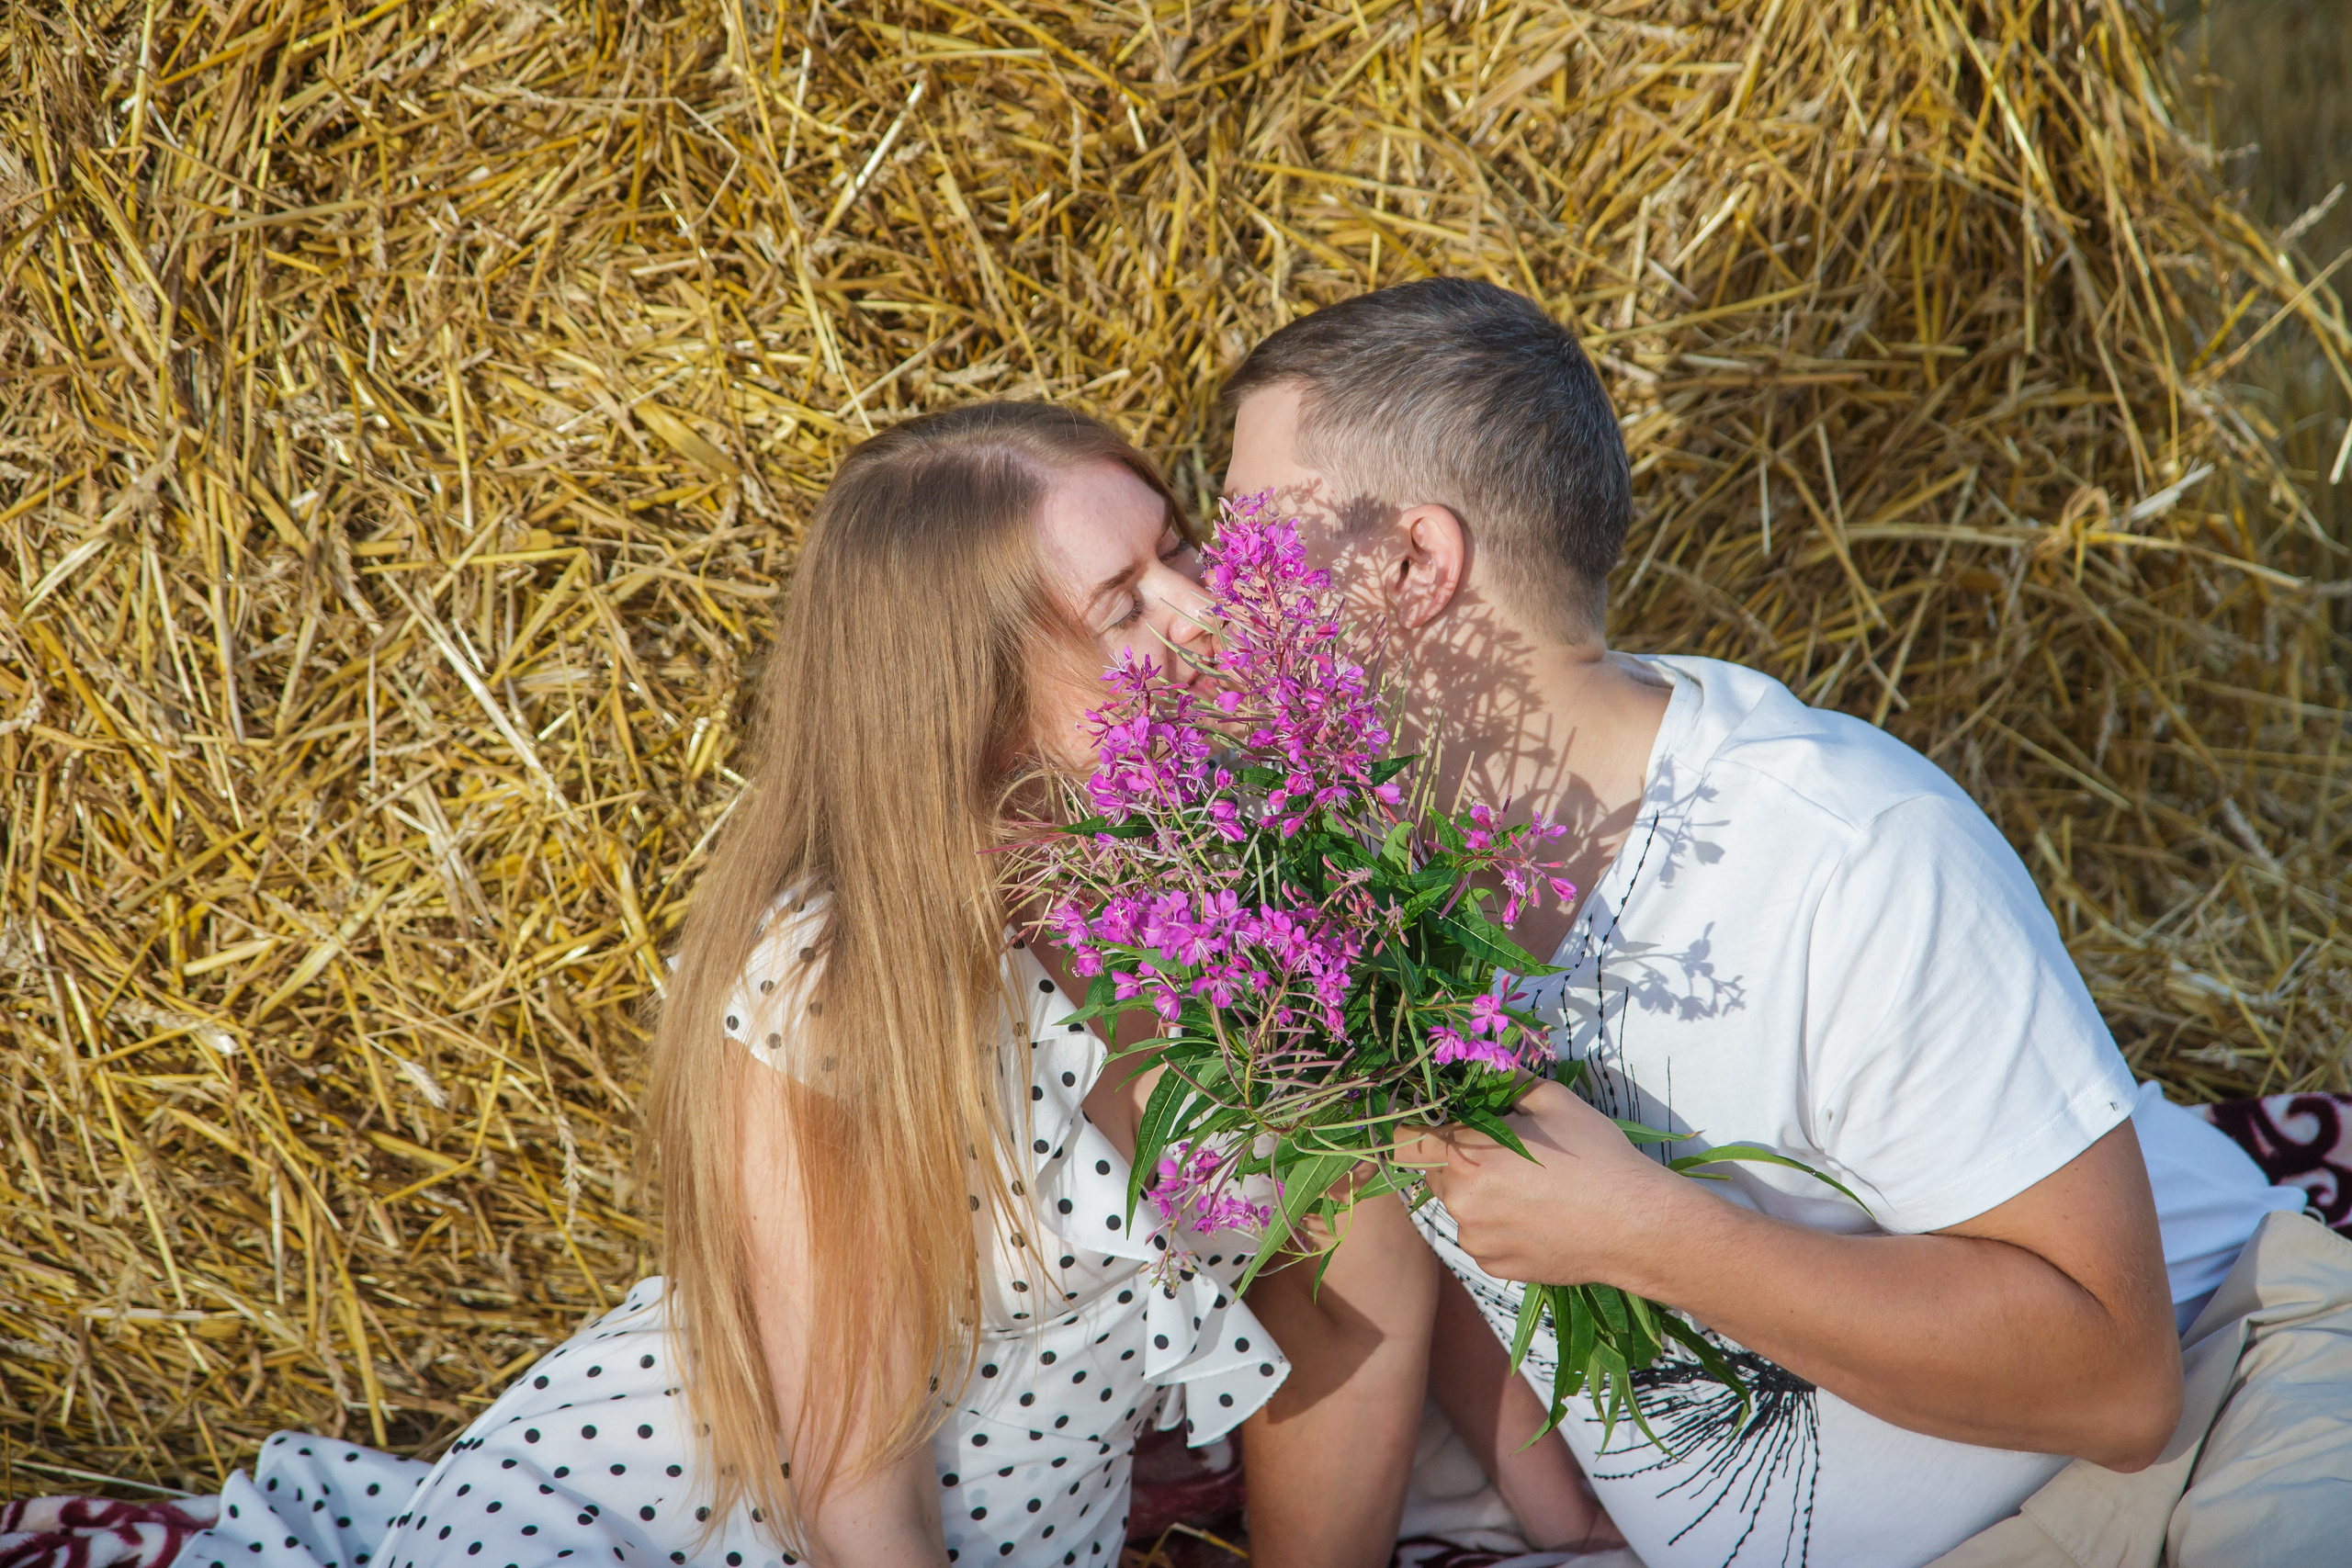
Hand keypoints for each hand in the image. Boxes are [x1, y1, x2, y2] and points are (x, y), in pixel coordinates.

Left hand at [1399, 1078, 1685, 1287]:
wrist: (1637, 1225)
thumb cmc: (1596, 1156)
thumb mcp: (1551, 1100)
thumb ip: (1504, 1079)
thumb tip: (1481, 1061)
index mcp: (1464, 1156)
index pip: (1406, 1139)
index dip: (1422, 1126)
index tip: (1447, 1122)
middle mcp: (1460, 1203)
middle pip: (1433, 1172)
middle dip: (1458, 1158)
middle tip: (1504, 1153)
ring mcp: (1476, 1240)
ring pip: (1459, 1206)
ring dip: (1478, 1194)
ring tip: (1529, 1188)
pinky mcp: (1495, 1266)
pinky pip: (1481, 1237)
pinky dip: (1497, 1226)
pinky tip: (1537, 1217)